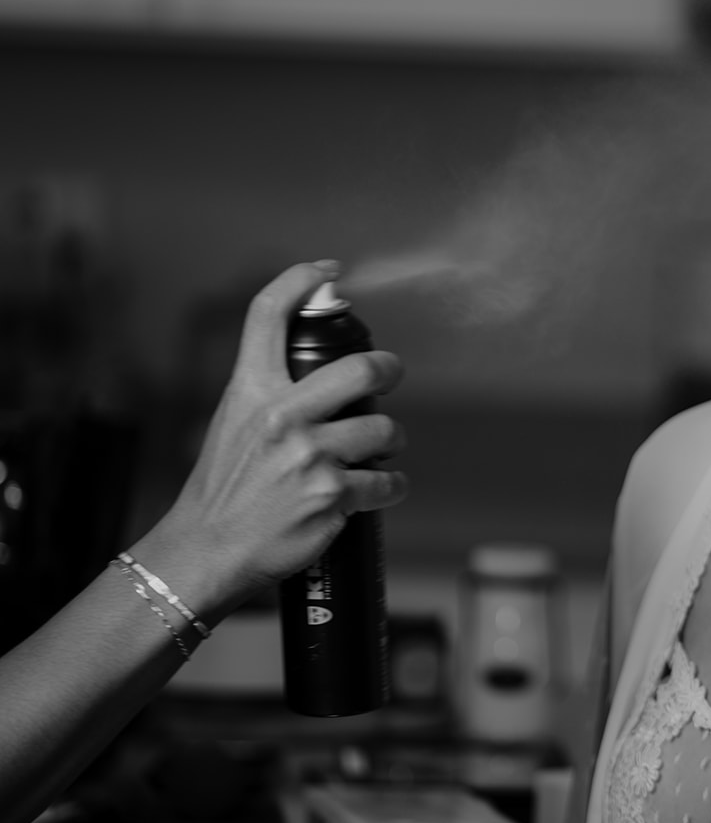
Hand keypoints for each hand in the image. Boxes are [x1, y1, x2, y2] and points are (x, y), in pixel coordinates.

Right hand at [135, 261, 405, 618]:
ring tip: (381, 450)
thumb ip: (268, 393)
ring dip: (391, 440)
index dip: (303, 279)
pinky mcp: (332, 495)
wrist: (207, 549)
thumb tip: (316, 372)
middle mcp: (282, 416)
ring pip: (384, 428)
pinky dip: (391, 487)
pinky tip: (382, 490)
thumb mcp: (231, 424)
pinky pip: (387, 482)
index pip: (269, 314)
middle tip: (391, 375)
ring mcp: (310, 456)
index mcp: (250, 391)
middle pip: (362, 367)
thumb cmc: (221, 490)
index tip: (330, 272)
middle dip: (389, 369)